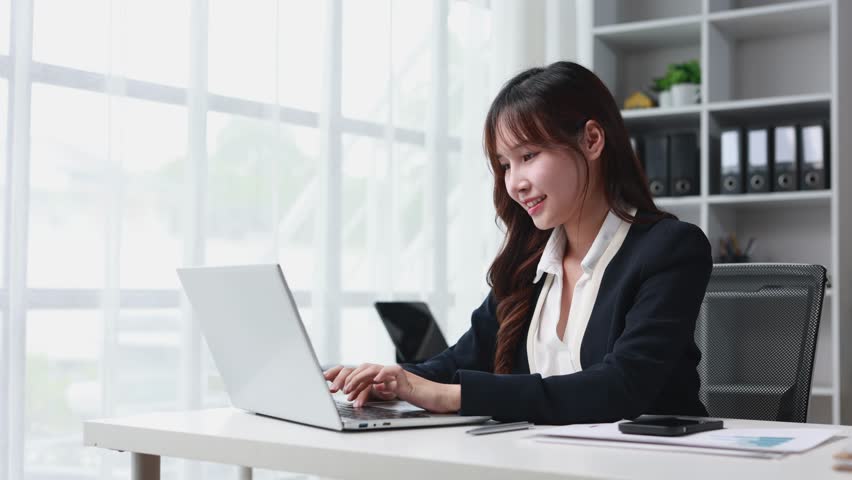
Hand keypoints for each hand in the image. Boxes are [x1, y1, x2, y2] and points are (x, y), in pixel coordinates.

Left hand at [326, 363, 460, 412]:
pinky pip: (390, 372)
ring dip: (357, 379)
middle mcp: (386, 372)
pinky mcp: (404, 377)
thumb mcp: (392, 396)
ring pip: (371, 369)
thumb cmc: (416, 397)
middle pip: (361, 368)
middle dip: (346, 378)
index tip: (329, 383)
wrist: (436, 397)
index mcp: (381, 376)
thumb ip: (379, 392)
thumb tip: (365, 392)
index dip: (344, 376)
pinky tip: (374, 383)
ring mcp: (394, 373)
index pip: (359, 372)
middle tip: (336, 390)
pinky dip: (380, 376)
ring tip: (349, 389)